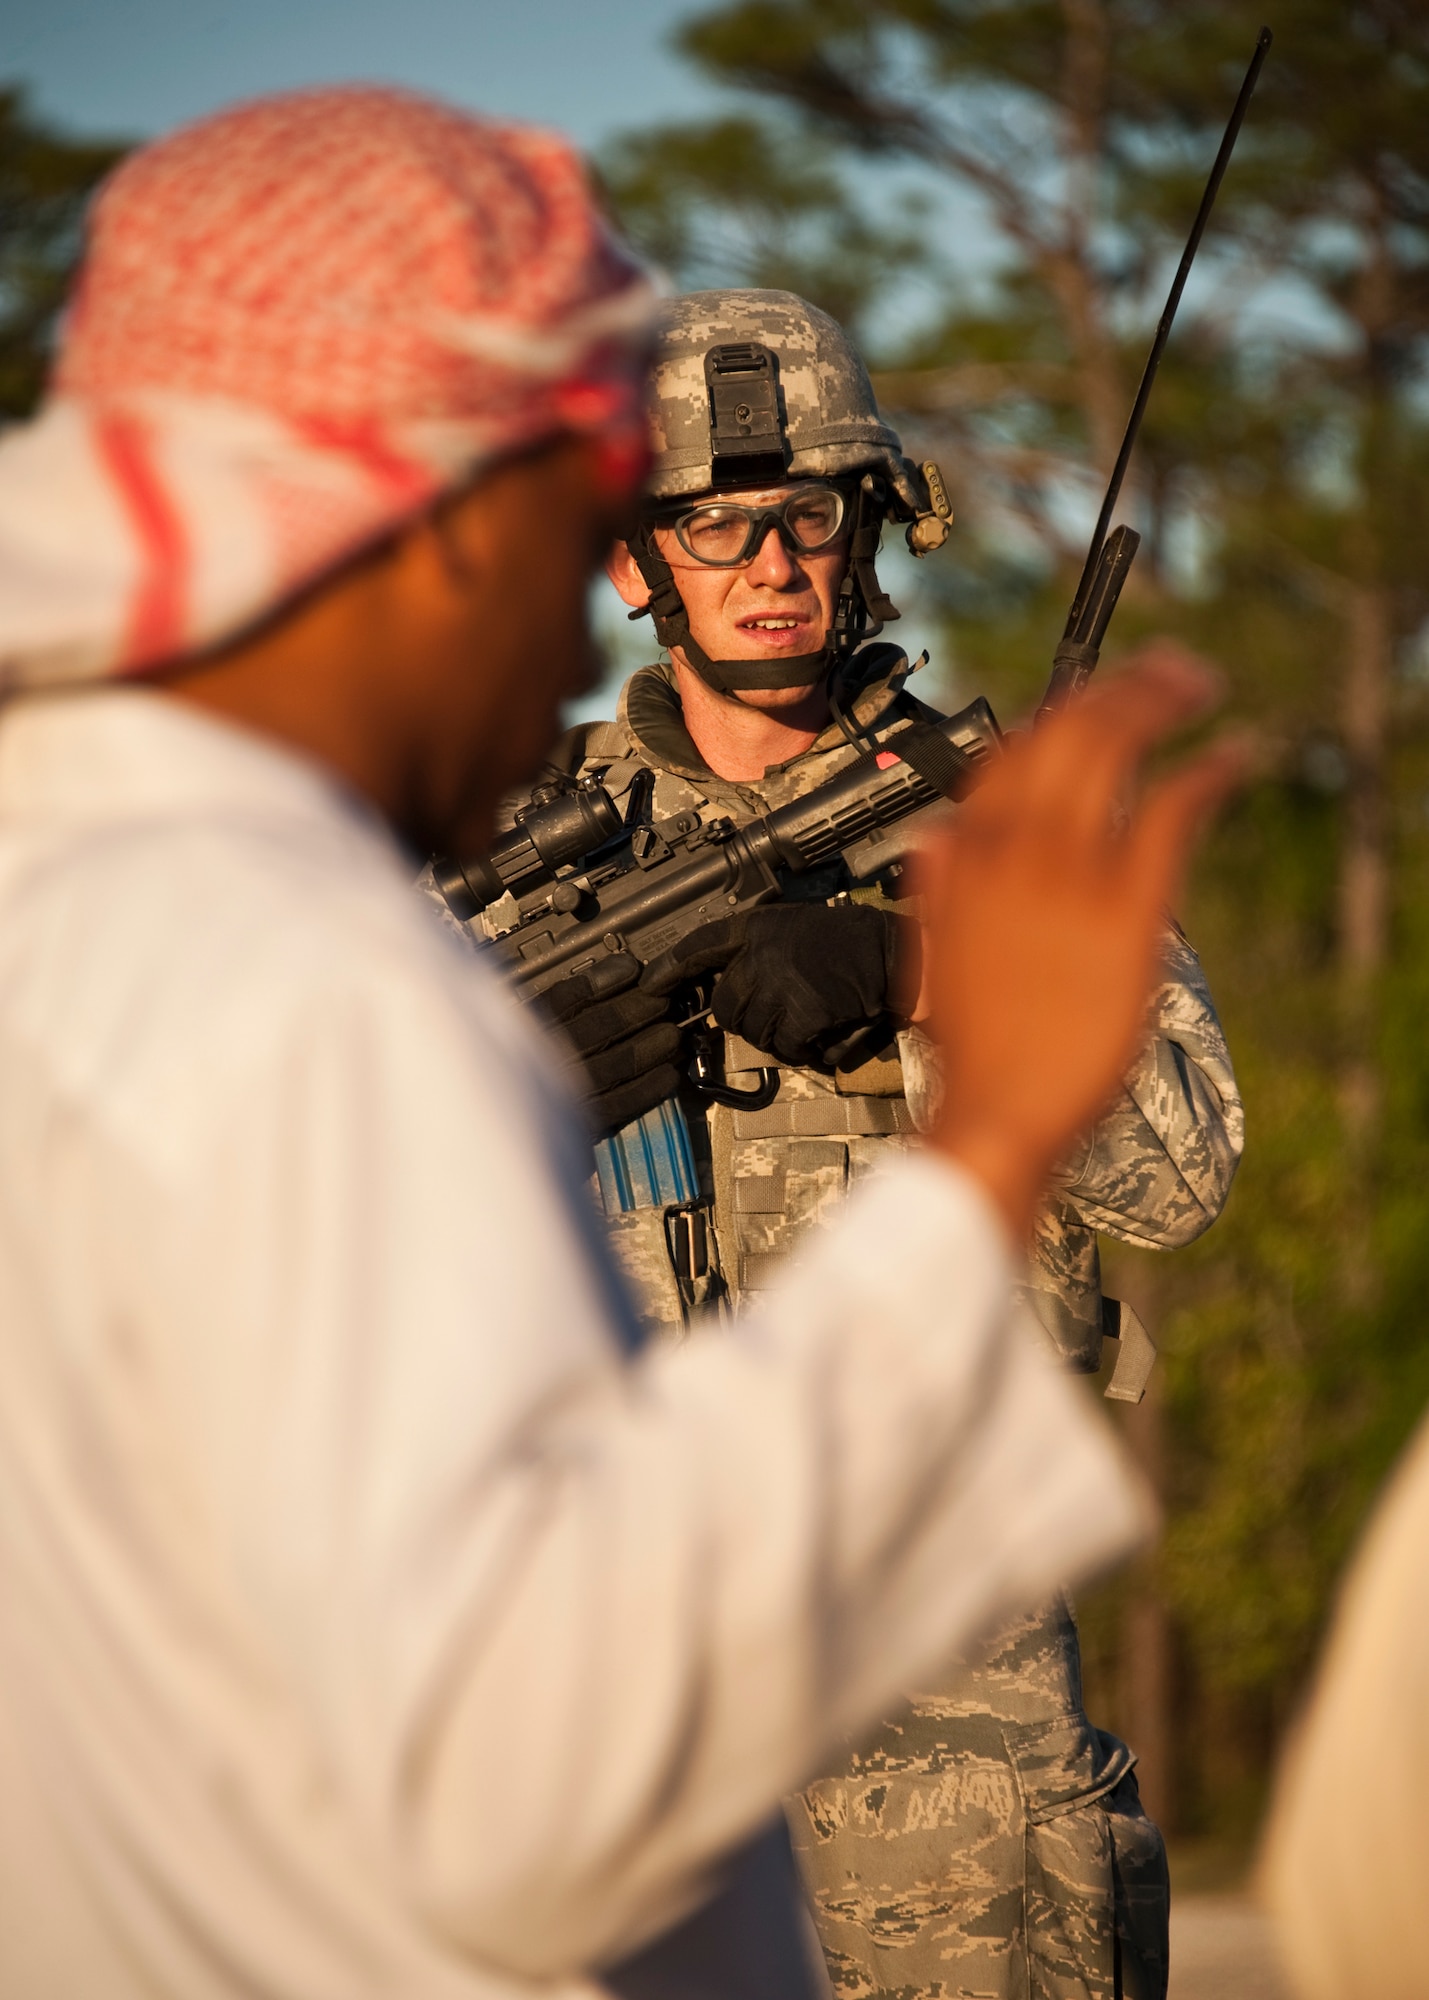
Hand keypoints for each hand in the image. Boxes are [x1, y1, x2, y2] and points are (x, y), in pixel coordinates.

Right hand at [536, 953, 684, 1137]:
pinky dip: (646, 1089)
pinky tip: (668, 1075)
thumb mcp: (523, 1030)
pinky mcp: (578, 1128)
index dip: (600, 982)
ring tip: (672, 1034)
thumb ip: (561, 1004)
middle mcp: (539, 1065)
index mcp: (520, 1036)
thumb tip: (616, 972)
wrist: (502, 1135)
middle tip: (663, 999)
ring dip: (649, 1047)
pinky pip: (618, 1106)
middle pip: (594, 1030)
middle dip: (635, 1011)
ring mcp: (559, 1098)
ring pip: (613, 1066)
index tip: (629, 968)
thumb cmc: (520, 1072)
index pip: (562, 1001)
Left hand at [643, 903, 911, 1068]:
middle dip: (745, 1015)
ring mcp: (778, 985)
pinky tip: (824, 1028)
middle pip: (725, 1004)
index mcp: (758, 927)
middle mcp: (760, 954)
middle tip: (780, 1010)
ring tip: (809, 1014)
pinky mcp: (800, 1015)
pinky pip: (784, 1047)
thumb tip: (725, 986)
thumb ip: (757, 950)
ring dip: (777, 1033)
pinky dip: (803, 1048)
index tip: (651, 985)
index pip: (701, 944)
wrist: (894, 954)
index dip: (672, 966)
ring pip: (753, 1031)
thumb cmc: (848, 941)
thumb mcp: (794, 927)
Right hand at [918, 642, 1247, 1238]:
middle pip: (1065, 732)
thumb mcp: (933, 958)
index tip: (1091, 708)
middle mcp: (1011, 852)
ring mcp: (1068, 877)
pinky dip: (1207, 775)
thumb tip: (933, 840)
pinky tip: (1232, 758)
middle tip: (1164, 671)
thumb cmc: (975, 1049)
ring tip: (1196, 684)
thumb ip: (938, 892)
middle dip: (1119, 686)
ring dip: (1160, 702)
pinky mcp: (1125, 911)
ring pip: (1113, 750)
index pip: (1008, 757)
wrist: (997, 1113)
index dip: (1056, 720)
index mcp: (965, 860)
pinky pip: (1169, 814)